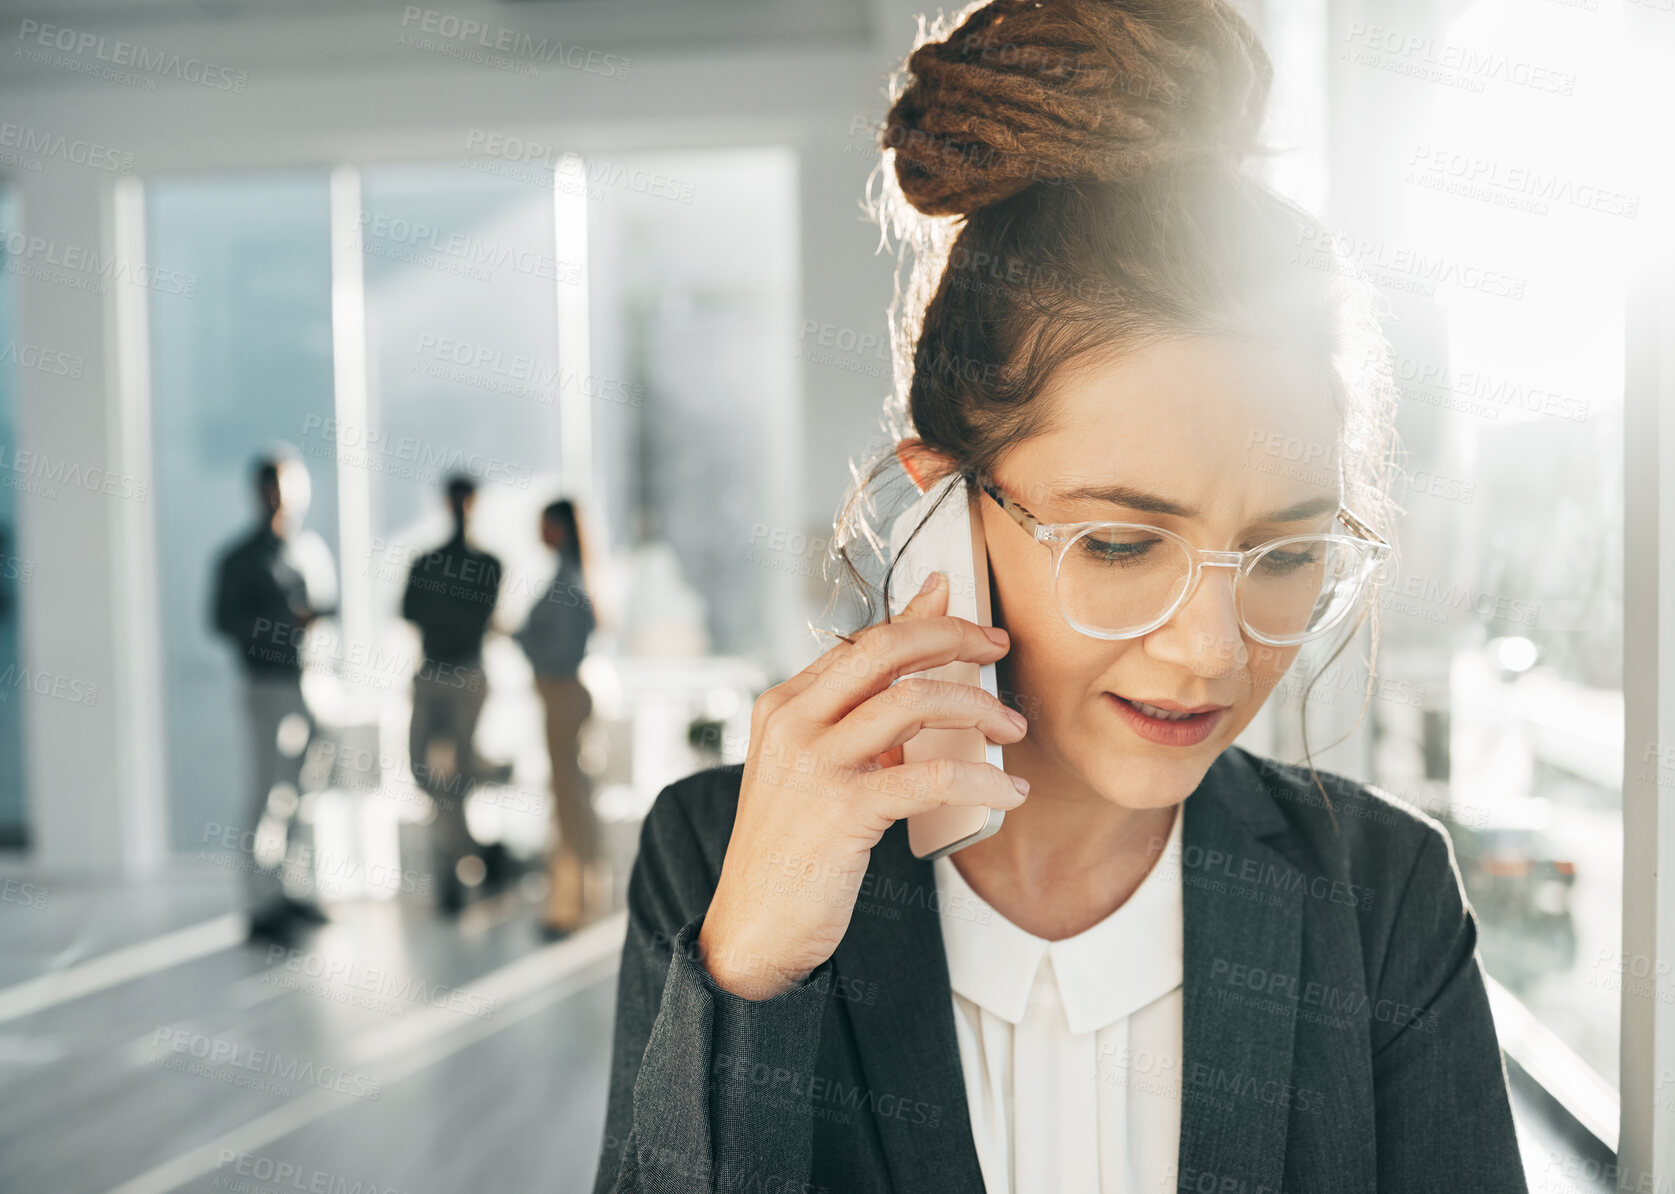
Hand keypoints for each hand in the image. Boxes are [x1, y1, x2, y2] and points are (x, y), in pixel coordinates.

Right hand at [697, 570, 1029, 999]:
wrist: (753, 929)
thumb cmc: (792, 852)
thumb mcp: (811, 773)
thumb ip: (854, 726)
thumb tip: (917, 681)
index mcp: (784, 706)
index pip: (861, 643)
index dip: (922, 621)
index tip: (971, 621)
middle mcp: (794, 724)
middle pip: (885, 650)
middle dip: (953, 637)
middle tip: (999, 645)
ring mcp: (815, 765)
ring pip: (913, 702)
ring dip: (977, 707)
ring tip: (1011, 729)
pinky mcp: (843, 811)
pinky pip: (931, 777)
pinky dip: (981, 780)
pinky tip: (1007, 793)